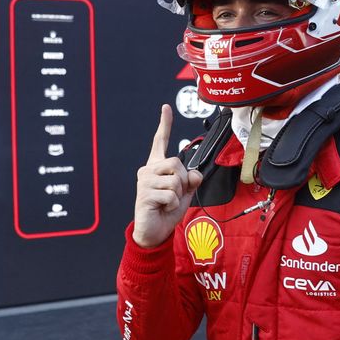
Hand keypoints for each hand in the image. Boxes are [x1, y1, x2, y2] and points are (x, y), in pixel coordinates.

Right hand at [133, 104, 202, 247]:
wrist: (155, 231)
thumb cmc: (167, 209)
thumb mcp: (185, 192)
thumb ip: (192, 180)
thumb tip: (195, 174)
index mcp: (157, 166)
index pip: (160, 142)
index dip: (164, 124)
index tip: (166, 108)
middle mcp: (148, 170)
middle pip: (176, 162)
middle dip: (183, 180)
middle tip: (175, 193)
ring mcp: (145, 182)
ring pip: (175, 180)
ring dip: (178, 194)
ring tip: (167, 202)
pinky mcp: (144, 194)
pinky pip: (171, 195)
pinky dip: (172, 204)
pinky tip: (162, 208)